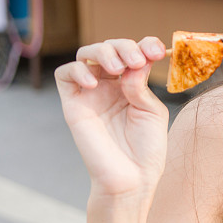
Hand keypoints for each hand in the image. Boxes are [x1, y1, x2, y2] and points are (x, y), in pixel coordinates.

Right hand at [54, 37, 169, 200]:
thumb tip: (134, 62)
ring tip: (118, 69)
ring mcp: (92, 93)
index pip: (135, 52)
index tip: (158, 51)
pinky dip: (78, 70)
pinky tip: (95, 84)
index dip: (145, 45)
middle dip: (124, 46)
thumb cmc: (147, 148)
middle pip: (110, 48)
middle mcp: (111, 85)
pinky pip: (64, 74)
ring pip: (86, 54)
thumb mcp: (152, 110)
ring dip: (103, 52)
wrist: (132, 178)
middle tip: (136, 60)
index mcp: (134, 84)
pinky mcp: (73, 104)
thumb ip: (141, 85)